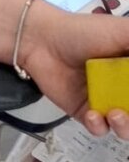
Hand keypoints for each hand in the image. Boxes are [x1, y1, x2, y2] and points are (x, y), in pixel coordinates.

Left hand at [21, 0, 128, 138]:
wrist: (41, 40)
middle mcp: (125, 87)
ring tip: (116, 114)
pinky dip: (100, 126)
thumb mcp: (124, 33)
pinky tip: (94, 114)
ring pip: (127, 126)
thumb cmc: (85, 32)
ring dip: (127, 126)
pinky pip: (101, 129)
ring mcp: (107, 102)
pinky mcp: (86, 113)